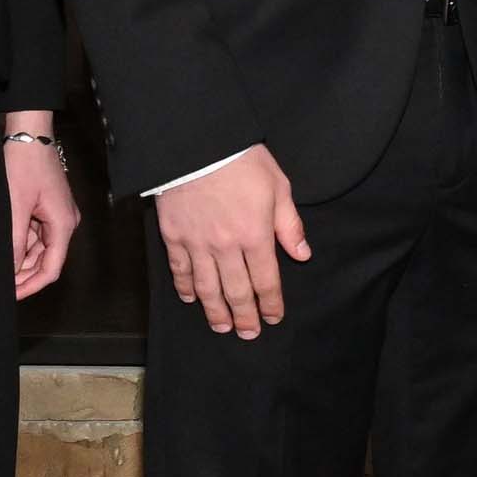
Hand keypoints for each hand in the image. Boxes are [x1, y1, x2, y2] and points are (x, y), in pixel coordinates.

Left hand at [4, 132, 78, 298]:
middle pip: (46, 261)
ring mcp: (56, 214)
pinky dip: (19, 243)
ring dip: (19, 258)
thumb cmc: (25, 165)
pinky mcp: (46, 207)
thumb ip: (14, 241)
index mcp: (63, 224)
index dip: (30, 286)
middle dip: (23, 274)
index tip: (10, 295)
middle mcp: (64, 222)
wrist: (28, 134)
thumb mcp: (15, 207)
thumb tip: (10, 271)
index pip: (51, 269)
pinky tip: (2, 245)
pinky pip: (34, 234)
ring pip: (38, 249)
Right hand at [155, 145, 312, 336]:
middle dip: (244, 316)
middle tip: (248, 334)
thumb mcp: (278, 187)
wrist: (197, 143)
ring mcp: (197, 243)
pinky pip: (180, 269)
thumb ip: (290, 225)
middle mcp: (226, 246)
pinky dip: (186, 287)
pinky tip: (192, 298)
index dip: (270, 303)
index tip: (273, 317)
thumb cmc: (242, 161)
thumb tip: (302, 254)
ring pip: (207, 287)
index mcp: (255, 235)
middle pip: (236, 291)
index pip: (266, 280)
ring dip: (215, 310)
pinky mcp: (173, 235)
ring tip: (222, 326)